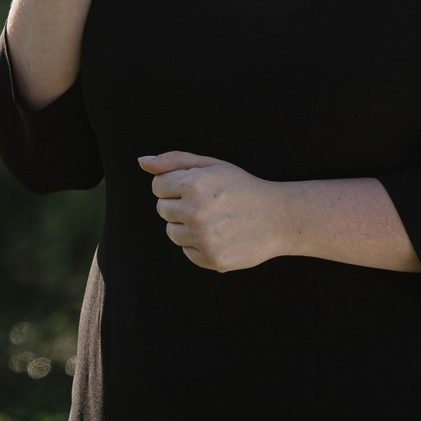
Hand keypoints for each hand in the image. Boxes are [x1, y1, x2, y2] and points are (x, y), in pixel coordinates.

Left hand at [138, 151, 288, 271]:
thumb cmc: (241, 187)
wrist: (278, 218)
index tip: (193, 187)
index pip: (158, 186)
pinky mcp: (211, 259)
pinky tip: (219, 234)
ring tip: (212, 219)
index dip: (174, 185)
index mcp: (194, 184)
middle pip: (162, 209)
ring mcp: (203, 238)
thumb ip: (174, 160)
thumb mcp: (211, 165)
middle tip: (206, 203)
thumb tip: (142, 161)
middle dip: (178, 205)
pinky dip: (198, 245)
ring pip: (172, 232)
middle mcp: (196, 212)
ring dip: (186, 226)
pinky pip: (187, 251)